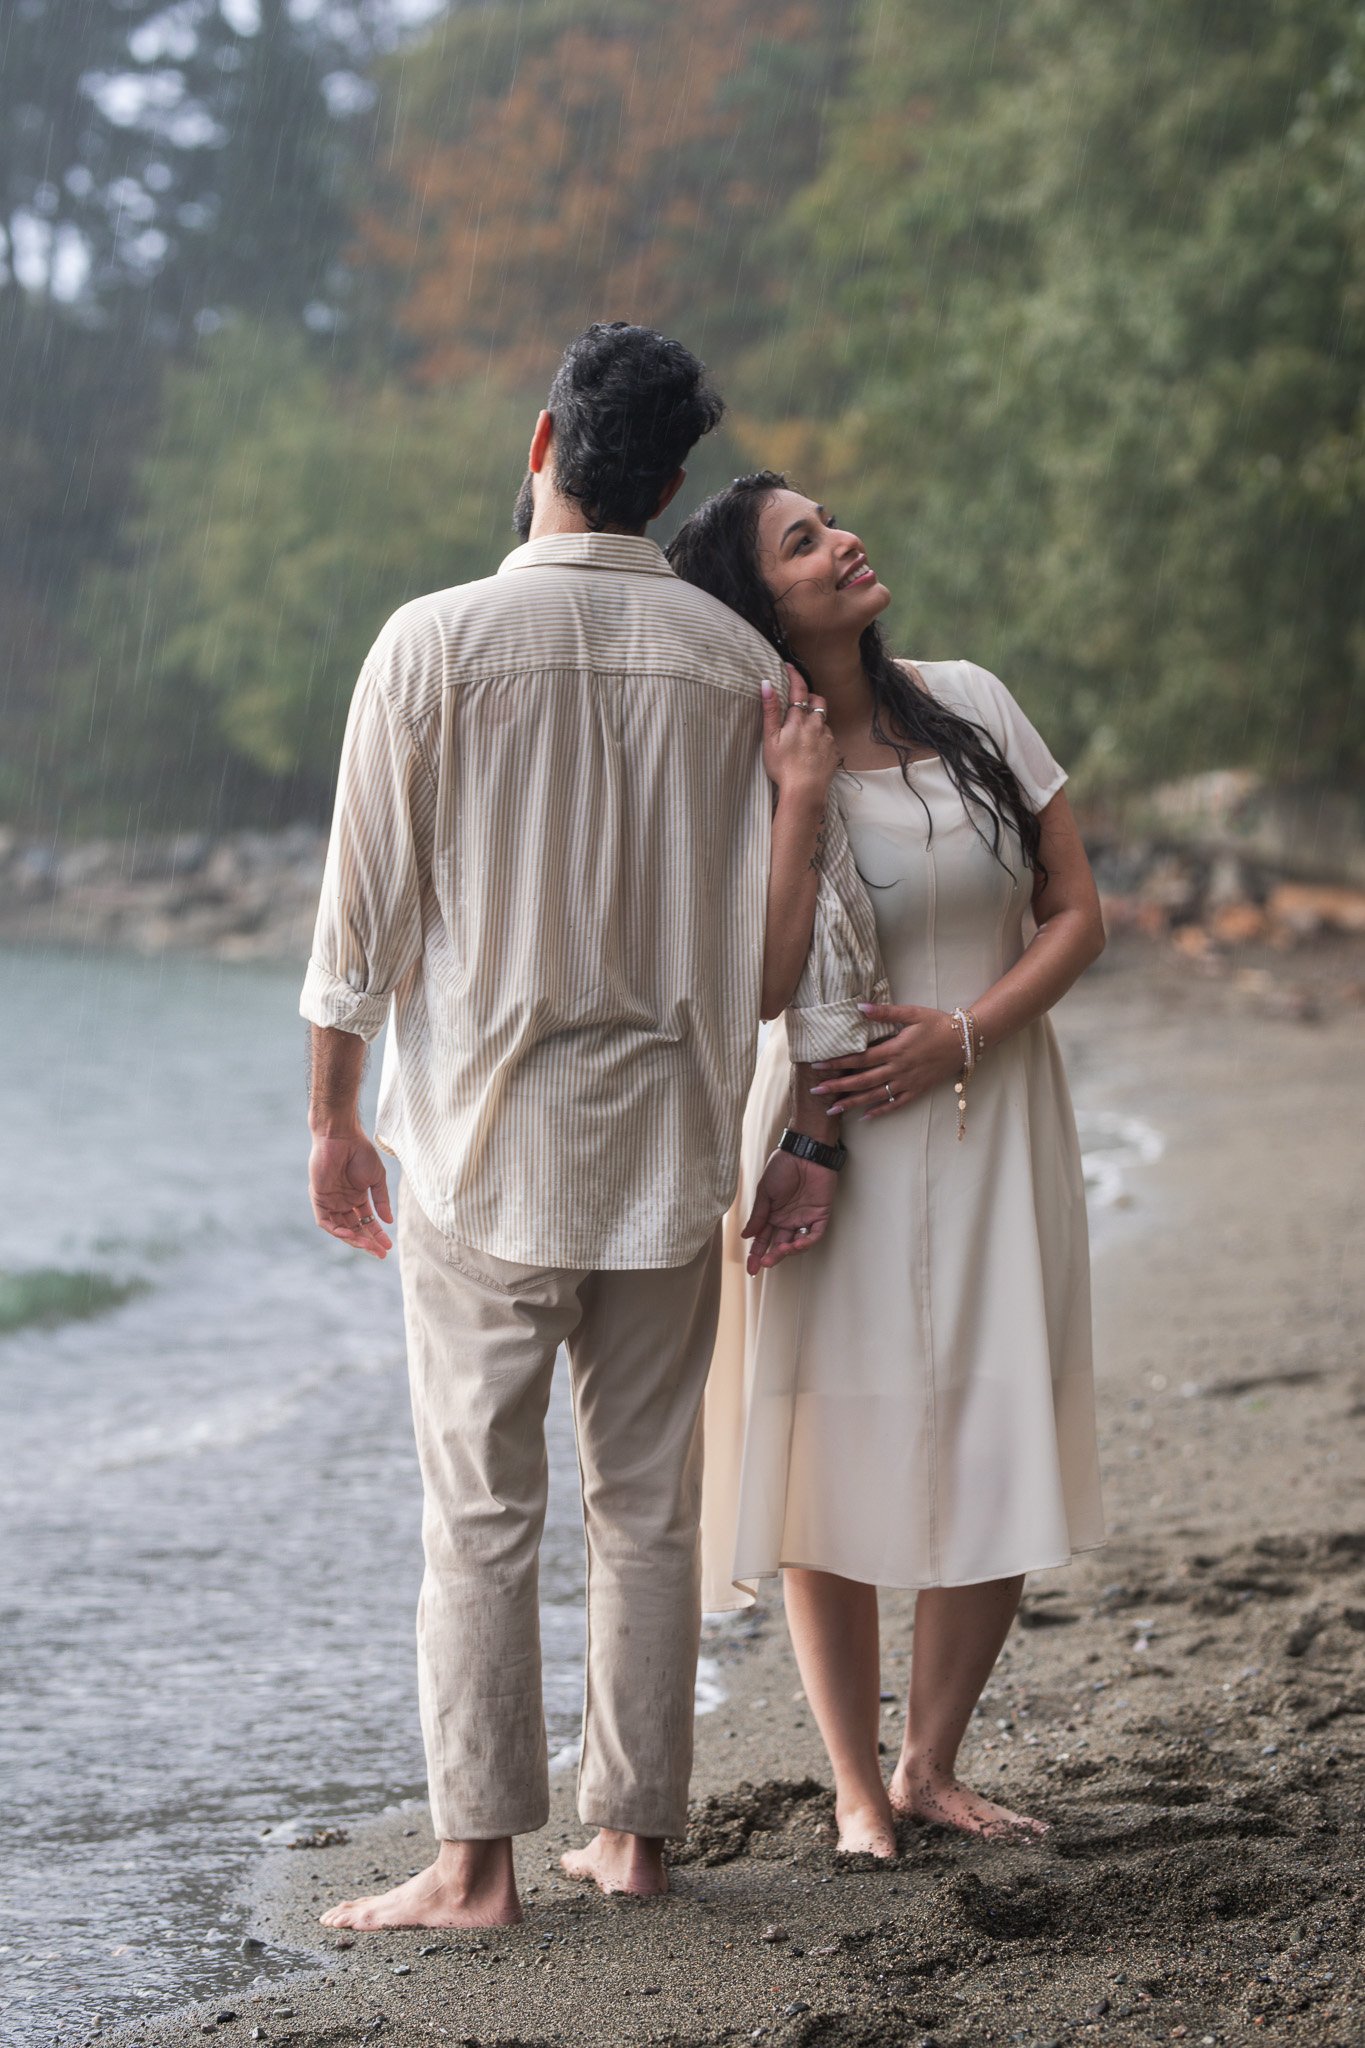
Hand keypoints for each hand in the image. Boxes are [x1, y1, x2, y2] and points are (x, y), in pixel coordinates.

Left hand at [309, 1127, 393, 1257]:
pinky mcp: (319, 1198)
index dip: (377, 1235)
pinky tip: (350, 1234)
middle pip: (355, 1228)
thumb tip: (389, 1221)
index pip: (367, 1222)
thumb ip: (381, 1200)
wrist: (342, 1137)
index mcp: (358, 1197)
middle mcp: (343, 1202)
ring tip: (368, 1246)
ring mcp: (331, 1201)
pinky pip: (326, 1221)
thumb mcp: (377, 1179)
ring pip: (341, 1229)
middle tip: (380, 1253)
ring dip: (354, 1239)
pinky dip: (337, 1230)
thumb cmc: (360, 1152)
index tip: (388, 1247)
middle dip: (367, 1242)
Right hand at [742, 1150, 838, 1273]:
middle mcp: (788, 1219)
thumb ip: (758, 1215)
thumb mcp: (765, 1191)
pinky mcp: (820, 1214)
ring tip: (781, 1251)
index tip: (751, 1268)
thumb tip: (746, 1236)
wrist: (804, 1152)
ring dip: (788, 1251)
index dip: (756, 1254)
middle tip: (764, 1263)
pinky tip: (797, 1244)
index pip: (763, 1239)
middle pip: (779, 1245)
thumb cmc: (783, 1166)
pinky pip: (815, 1234)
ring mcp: (804, 1218)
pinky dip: (807, 1242)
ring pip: (797, 1243)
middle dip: (772, 1256)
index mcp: (772, 1214)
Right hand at [761, 663, 838, 803]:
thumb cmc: (784, 767)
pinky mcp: (834, 751)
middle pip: (817, 701)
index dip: (794, 676)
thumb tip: (767, 684)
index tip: (788, 667)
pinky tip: (811, 750)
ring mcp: (828, 737)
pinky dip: (821, 738)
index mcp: (799, 719)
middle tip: (798, 705)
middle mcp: (817, 724)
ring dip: (815, 721)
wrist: (805, 791)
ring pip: (823, 720)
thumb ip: (770, 711)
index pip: (799, 689)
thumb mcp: (770, 739)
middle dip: (810, 698)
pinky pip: (829, 738)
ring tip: (802, 734)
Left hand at [809, 1003, 964, 1119]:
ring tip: (832, 1110)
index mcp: (895, 1049)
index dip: (837, 1063)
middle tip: (815, 1092)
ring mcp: (908, 1082)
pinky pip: (895, 1104)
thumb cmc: (938, 1024)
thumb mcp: (912, 1013)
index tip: (817, 1067)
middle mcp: (898, 1069)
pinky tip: (864, 1116)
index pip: (859, 1058)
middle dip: (837, 1087)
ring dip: (852, 1103)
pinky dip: (880, 1111)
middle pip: (862, 1081)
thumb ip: (885, 1012)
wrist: (965, 1041)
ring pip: (875, 1096)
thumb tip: (860, 1008)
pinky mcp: (917, 1090)